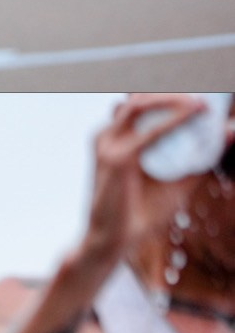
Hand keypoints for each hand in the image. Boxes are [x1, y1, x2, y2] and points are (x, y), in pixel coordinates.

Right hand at [80, 94, 211, 272]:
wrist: (114, 241)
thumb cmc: (141, 213)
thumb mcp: (176, 182)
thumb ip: (198, 159)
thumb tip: (228, 135)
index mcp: (116, 138)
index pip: (139, 102)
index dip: (166, 91)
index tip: (196, 91)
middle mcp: (108, 136)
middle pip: (138, 97)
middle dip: (172, 90)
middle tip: (203, 95)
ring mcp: (108, 145)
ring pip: (140, 104)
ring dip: (172, 98)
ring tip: (200, 103)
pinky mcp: (117, 159)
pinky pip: (151, 132)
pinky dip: (175, 120)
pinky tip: (195, 114)